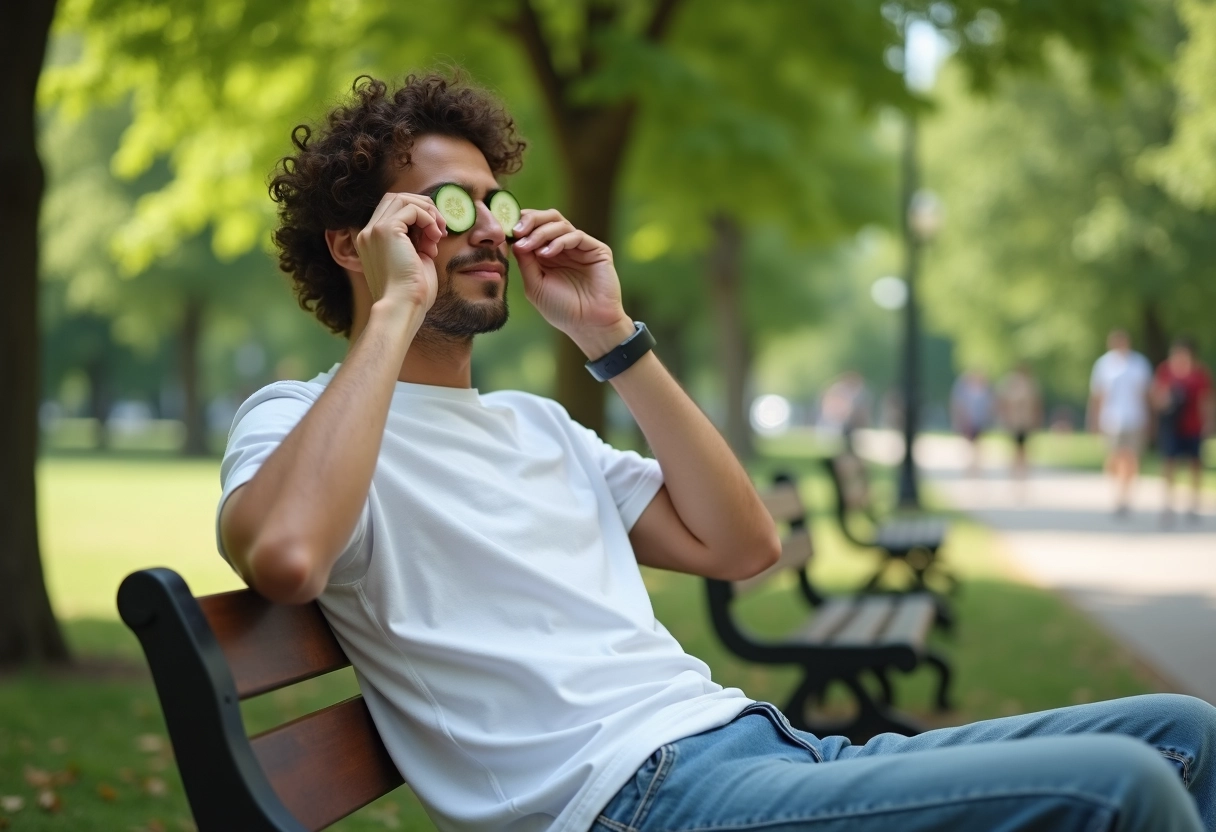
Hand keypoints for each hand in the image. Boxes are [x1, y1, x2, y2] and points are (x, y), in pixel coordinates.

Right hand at [354, 192, 446, 309]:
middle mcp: (368, 233)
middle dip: (423, 208)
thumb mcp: (415, 260)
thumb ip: (417, 241)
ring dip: (427, 212)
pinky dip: (428, 218)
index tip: (435, 235)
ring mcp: (374, 230)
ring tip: (438, 233)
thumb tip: (431, 226)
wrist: (403, 306)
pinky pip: (411, 209)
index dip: (417, 216)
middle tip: (440, 228)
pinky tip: (435, 237)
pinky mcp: (385, 230)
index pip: (393, 211)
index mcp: (372, 241)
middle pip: (396, 199)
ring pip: (402, 198)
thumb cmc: (412, 292)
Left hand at [511, 209, 632, 354]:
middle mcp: (564, 246)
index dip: (520, 224)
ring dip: (541, 232)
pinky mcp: (597, 250)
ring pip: (560, 223)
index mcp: (548, 253)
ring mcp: (580, 247)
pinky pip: (576, 236)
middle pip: (547, 218)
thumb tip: (514, 239)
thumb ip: (525, 262)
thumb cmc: (561, 309)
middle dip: (530, 220)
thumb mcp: (535, 285)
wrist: (588, 325)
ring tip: (529, 246)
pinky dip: (559, 241)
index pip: (534, 228)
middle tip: (516, 230)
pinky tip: (547, 253)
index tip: (505, 230)